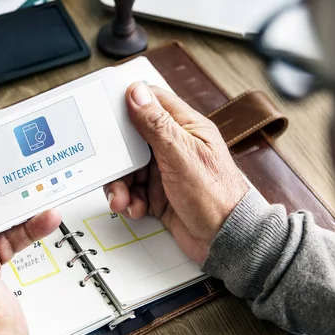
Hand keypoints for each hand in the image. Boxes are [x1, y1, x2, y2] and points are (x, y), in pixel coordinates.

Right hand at [104, 83, 248, 263]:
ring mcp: (166, 171)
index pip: (152, 102)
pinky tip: (136, 208)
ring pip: (129, 168)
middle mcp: (175, 147)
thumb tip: (137, 93)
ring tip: (122, 199)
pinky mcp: (159, 194)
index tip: (109, 116)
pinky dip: (129, 200)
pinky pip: (133, 191)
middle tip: (113, 170)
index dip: (128, 105)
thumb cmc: (217, 198)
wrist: (225, 241)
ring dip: (121, 184)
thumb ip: (158, 125)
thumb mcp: (182, 156)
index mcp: (186, 128)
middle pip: (132, 139)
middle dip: (119, 158)